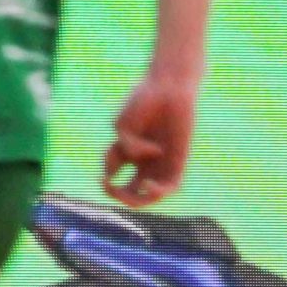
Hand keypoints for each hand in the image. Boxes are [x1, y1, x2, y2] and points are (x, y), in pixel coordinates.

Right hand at [104, 74, 197, 207]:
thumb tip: (139, 158)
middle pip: (130, 190)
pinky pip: (171, 187)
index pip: (113, 172)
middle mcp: (145, 161)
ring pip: (150, 195)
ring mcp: (161, 162)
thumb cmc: (143, 101)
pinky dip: (158, 192)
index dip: (106, 173)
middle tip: (106, 185)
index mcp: (128, 151)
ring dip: (135, 200)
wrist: (169, 87)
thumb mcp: (123, 124)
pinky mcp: (179, 161)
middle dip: (115, 194)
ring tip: (125, 193)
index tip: (108, 160)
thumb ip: (125, 145)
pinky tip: (150, 185)